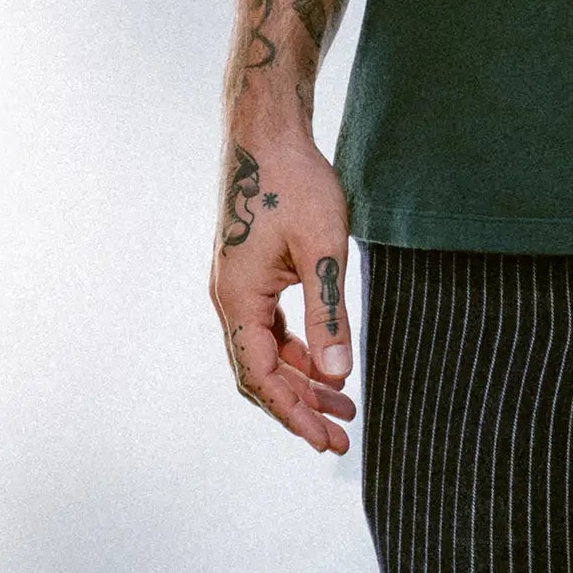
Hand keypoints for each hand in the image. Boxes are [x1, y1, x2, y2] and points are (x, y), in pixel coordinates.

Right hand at [209, 129, 358, 453]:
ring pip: (266, 351)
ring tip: (342, 403)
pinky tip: (325, 359)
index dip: (293, 413)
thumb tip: (338, 376)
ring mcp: (237, 286)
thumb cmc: (294, 183)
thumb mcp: (323, 249)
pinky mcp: (250, 273)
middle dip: (300, 405)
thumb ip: (329, 314)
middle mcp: (229, 299)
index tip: (325, 440)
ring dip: (301, 378)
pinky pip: (270, 327)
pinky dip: (297, 348)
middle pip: (261, 372)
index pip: (260, 377)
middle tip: (341, 434)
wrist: (267, 133)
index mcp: (238, 300)